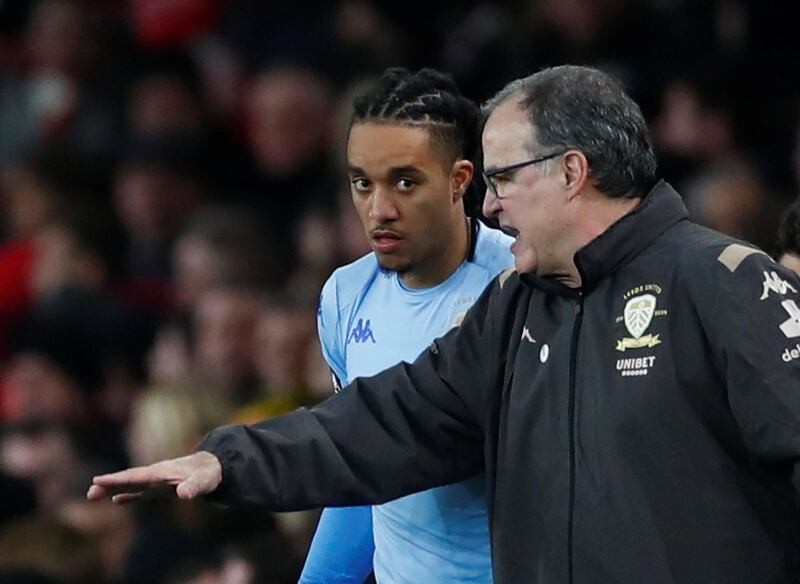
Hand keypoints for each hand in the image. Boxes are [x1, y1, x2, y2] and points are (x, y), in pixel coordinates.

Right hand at [86, 451, 221, 503]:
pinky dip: (127, 495)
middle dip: (109, 484)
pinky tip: (115, 499)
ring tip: (93, 494)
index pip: (136, 476)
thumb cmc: (209, 473)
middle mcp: (156, 475)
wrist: (214, 466)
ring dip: (113, 489)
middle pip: (129, 480)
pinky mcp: (160, 488)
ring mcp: (157, 481)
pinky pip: (140, 492)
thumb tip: (182, 494)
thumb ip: (194, 487)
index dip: (118, 479)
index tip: (98, 479)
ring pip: (131, 485)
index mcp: (162, 472)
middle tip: (89, 492)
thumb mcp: (204, 481)